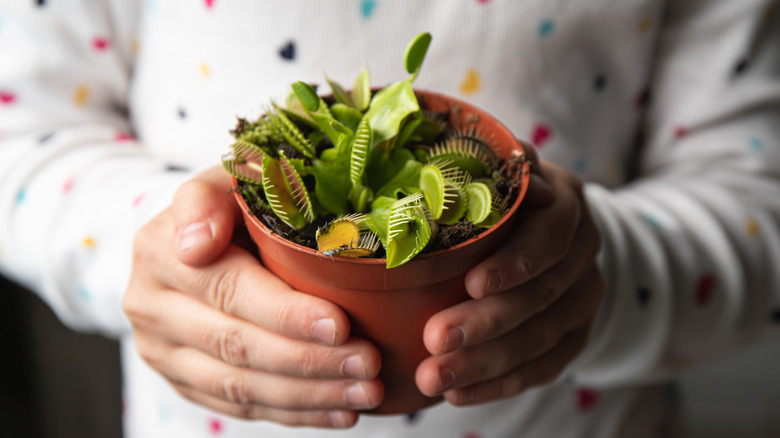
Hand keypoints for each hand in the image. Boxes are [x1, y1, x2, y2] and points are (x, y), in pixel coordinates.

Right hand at [123, 166, 382, 427]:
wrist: (192, 239)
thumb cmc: (227, 204)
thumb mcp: (222, 179)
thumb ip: (210, 197)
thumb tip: (197, 244)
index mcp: (161, 252)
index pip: (230, 290)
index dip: (286, 314)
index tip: (340, 325)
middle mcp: (152, 307)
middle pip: (237, 346)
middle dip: (310, 361)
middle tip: (368, 365)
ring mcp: (163, 351)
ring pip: (240, 387)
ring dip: (309, 394)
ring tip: (365, 394)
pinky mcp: (183, 381)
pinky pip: (240, 408)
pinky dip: (294, 413)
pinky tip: (338, 412)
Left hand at [415, 149, 603, 405]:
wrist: (547, 232)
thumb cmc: (505, 198)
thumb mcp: (501, 172)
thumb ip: (494, 166)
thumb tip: (496, 155)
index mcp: (567, 206)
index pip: (551, 237)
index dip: (517, 263)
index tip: (472, 284)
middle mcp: (583, 253)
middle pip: (542, 295)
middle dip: (487, 322)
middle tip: (435, 340)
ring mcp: (583, 299)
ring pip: (540, 338)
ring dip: (485, 362)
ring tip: (435, 377)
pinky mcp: (575, 336)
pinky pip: (543, 368)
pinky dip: (499, 385)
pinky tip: (458, 393)